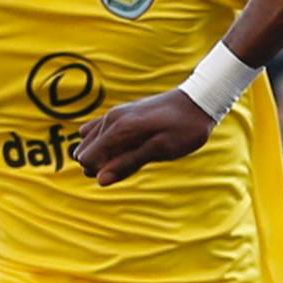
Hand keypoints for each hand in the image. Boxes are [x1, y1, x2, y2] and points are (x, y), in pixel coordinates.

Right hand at [74, 89, 215, 185]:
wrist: (198, 102)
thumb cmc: (184, 129)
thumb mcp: (160, 150)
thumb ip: (128, 164)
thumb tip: (99, 180)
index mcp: (119, 128)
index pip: (86, 158)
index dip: (101, 171)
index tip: (127, 170)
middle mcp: (111, 119)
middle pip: (84, 152)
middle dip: (101, 165)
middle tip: (136, 162)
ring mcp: (115, 115)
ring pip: (91, 143)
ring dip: (106, 156)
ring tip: (137, 154)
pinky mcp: (121, 114)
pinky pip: (100, 132)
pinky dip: (109, 145)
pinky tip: (130, 147)